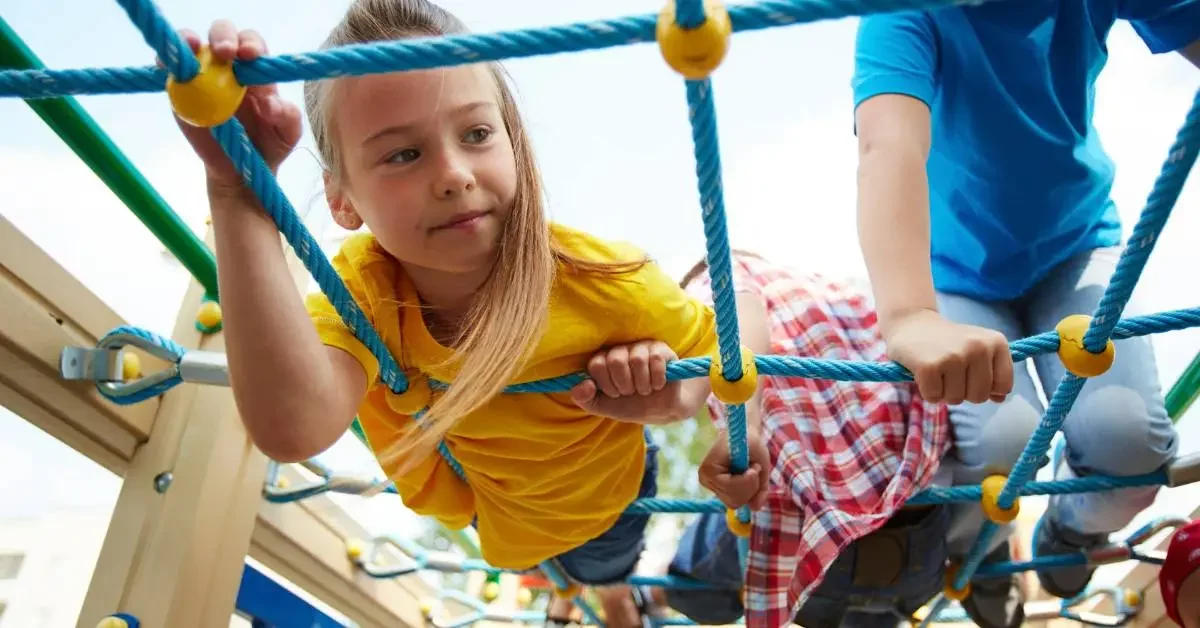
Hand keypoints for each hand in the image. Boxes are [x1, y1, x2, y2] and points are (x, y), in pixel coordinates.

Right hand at [166, 21, 302, 193]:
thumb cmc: (270, 144)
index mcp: (256, 70)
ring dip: (189, 40)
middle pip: (223, 34)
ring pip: (191, 44)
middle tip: (225, 53)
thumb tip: (270, 103)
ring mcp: (201, 74)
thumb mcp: (288, 133)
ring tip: (193, 48)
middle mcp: (228, 66)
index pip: (253, 44)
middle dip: (223, 36)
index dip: (251, 44)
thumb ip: (287, 116)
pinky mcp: (180, 90)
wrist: (241, 170)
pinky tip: (166, 65)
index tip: (250, 56)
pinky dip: (166, 61)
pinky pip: (170, 69)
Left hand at [569, 340, 688, 422]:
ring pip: (637, 360)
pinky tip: (657, 385)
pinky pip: (655, 358)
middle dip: (624, 385)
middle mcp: (621, 350)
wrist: (661, 411)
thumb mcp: (602, 407)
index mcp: (604, 360)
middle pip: (616, 360)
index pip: (596, 364)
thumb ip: (584, 399)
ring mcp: (641, 347)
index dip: (606, 384)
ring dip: (642, 384)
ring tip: (645, 390)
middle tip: (631, 392)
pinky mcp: (661, 350)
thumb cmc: (630, 405)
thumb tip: (583, 386)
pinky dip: (656, 379)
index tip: (615, 393)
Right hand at [699, 426, 769, 509]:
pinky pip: (737, 501)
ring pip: (736, 503)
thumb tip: (755, 508)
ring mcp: (710, 486)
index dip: (749, 480)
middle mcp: (705, 480)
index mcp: (709, 469)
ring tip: (748, 470)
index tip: (754, 465)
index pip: (731, 489)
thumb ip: (761, 485)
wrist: (743, 435)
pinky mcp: (718, 490)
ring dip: (750, 488)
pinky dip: (747, 491)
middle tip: (753, 467)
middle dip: (750, 486)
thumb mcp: (761, 460)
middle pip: (734, 500)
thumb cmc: (751, 442)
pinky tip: (744, 477)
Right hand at [885, 309, 1013, 404]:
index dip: (986, 388)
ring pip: (956, 399)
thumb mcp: (977, 351)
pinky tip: (924, 373)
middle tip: (949, 372)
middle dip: (962, 392)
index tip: (971, 374)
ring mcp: (954, 356)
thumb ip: (993, 374)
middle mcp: (978, 347)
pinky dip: (927, 391)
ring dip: (943, 392)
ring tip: (937, 370)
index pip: (1003, 386)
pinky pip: (934, 397)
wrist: (911, 323)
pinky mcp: (930, 366)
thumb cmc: (947, 342)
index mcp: (996, 342)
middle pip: (979, 397)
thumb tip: (1000, 398)